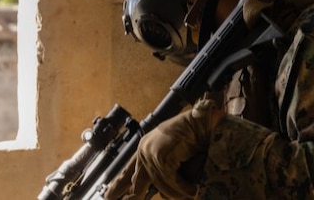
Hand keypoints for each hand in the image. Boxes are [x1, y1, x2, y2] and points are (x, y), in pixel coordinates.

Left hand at [105, 98, 223, 199]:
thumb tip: (159, 193)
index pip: (128, 171)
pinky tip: (193, 190)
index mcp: (145, 148)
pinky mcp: (161, 156)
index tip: (109, 195)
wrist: (204, 122)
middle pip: (138, 182)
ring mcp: (151, 152)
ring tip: (190, 195)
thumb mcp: (175, 157)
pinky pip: (171, 180)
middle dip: (132, 196)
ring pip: (161, 184)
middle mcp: (144, 150)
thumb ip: (165, 172)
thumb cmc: (193, 137)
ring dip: (177, 193)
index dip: (118, 185)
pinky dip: (183, 188)